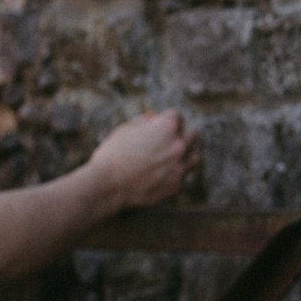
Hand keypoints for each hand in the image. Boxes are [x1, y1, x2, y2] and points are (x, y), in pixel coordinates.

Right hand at [81, 111, 195, 213]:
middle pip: (191, 134)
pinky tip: (158, 177)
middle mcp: (180, 146)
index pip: (176, 116)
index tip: (156, 127)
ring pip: (193, 156)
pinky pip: (182, 177)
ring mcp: (181, 167)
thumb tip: (154, 116)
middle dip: (179, 135)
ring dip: (183, 156)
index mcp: (167, 128)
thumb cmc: (112, 154)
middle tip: (162, 142)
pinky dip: (173, 176)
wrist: (107, 185)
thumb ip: (144, 120)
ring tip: (165, 160)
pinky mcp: (178, 185)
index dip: (164, 120)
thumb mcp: (124, 129)